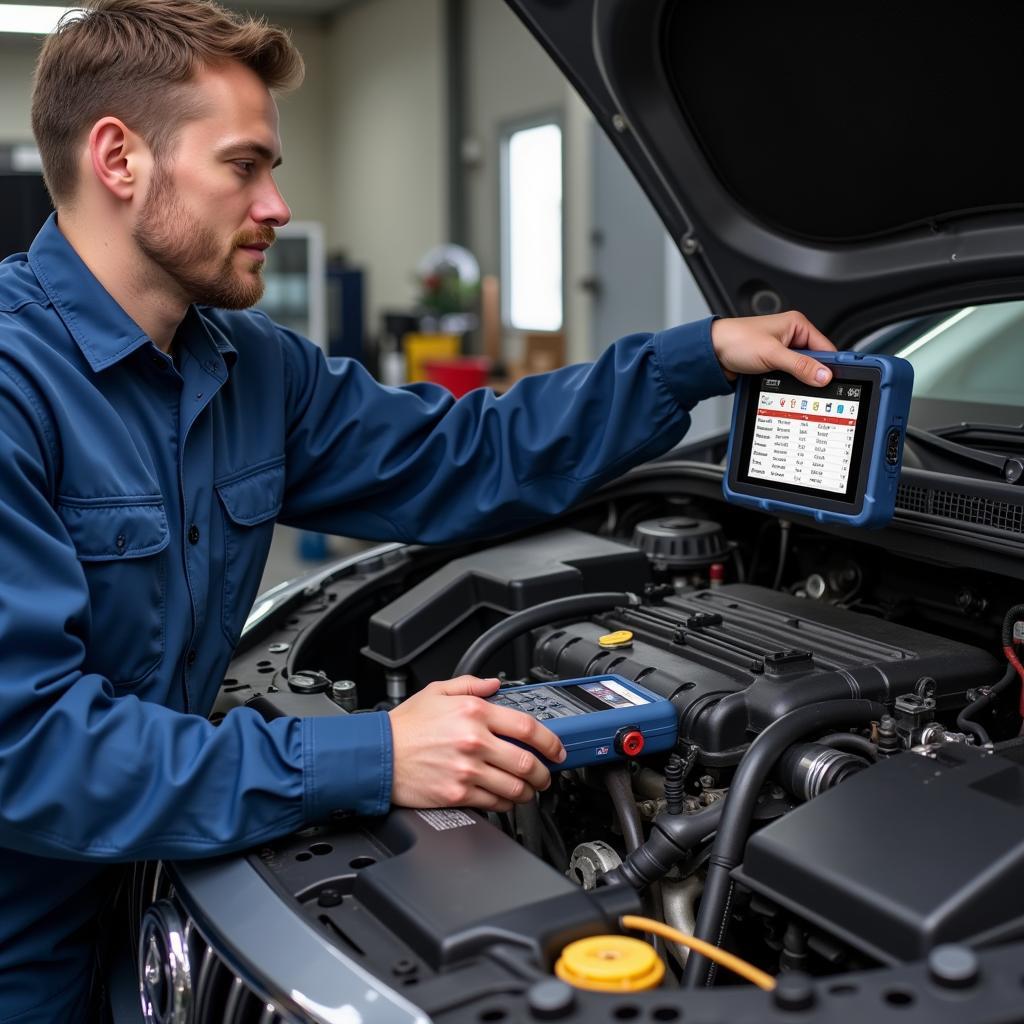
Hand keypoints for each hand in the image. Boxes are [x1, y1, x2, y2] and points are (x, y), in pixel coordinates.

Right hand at [388, 675, 566, 810]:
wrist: (377, 755)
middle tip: (546, 775)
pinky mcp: (457, 793)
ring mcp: (467, 770)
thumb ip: (470, 684)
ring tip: (529, 790)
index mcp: (474, 712)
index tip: (556, 749)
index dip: (550, 741)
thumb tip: (494, 685)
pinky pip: (494, 803)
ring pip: (514, 787)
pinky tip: (506, 799)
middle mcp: (474, 741)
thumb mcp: (436, 691)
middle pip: (527, 762)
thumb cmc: (404, 726)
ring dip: (529, 791)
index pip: (527, 727)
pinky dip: (506, 804)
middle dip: (544, 773)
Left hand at [711, 311, 835, 385]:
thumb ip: (799, 365)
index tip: (837, 380)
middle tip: (815, 388)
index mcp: (796, 325)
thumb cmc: (735, 341)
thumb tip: (823, 375)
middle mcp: (791, 336)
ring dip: (799, 380)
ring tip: (796, 386)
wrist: (711, 353)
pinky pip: (788, 376)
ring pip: (801, 370)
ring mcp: (782, 351)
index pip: (825, 347)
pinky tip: (784, 387)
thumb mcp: (772, 353)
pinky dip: (788, 383)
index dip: (831, 364)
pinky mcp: (772, 364)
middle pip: (815, 361)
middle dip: (813, 374)